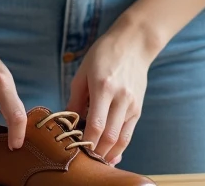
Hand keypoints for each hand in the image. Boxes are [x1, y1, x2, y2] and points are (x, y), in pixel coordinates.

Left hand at [65, 27, 152, 165]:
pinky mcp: (138, 108)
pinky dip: (120, 147)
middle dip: (97, 152)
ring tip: (96, 160)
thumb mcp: (83, 71)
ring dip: (109, 153)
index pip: (96, 124)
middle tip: (84, 160)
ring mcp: (132, 104)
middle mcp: (120, 98)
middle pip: (110, 136)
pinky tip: (110, 154)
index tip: (76, 150)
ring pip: (121, 138)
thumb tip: (66, 121)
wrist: (133, 44)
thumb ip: (75, 98)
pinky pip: (129, 133)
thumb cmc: (104, 54)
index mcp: (103, 87)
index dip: (87, 142)